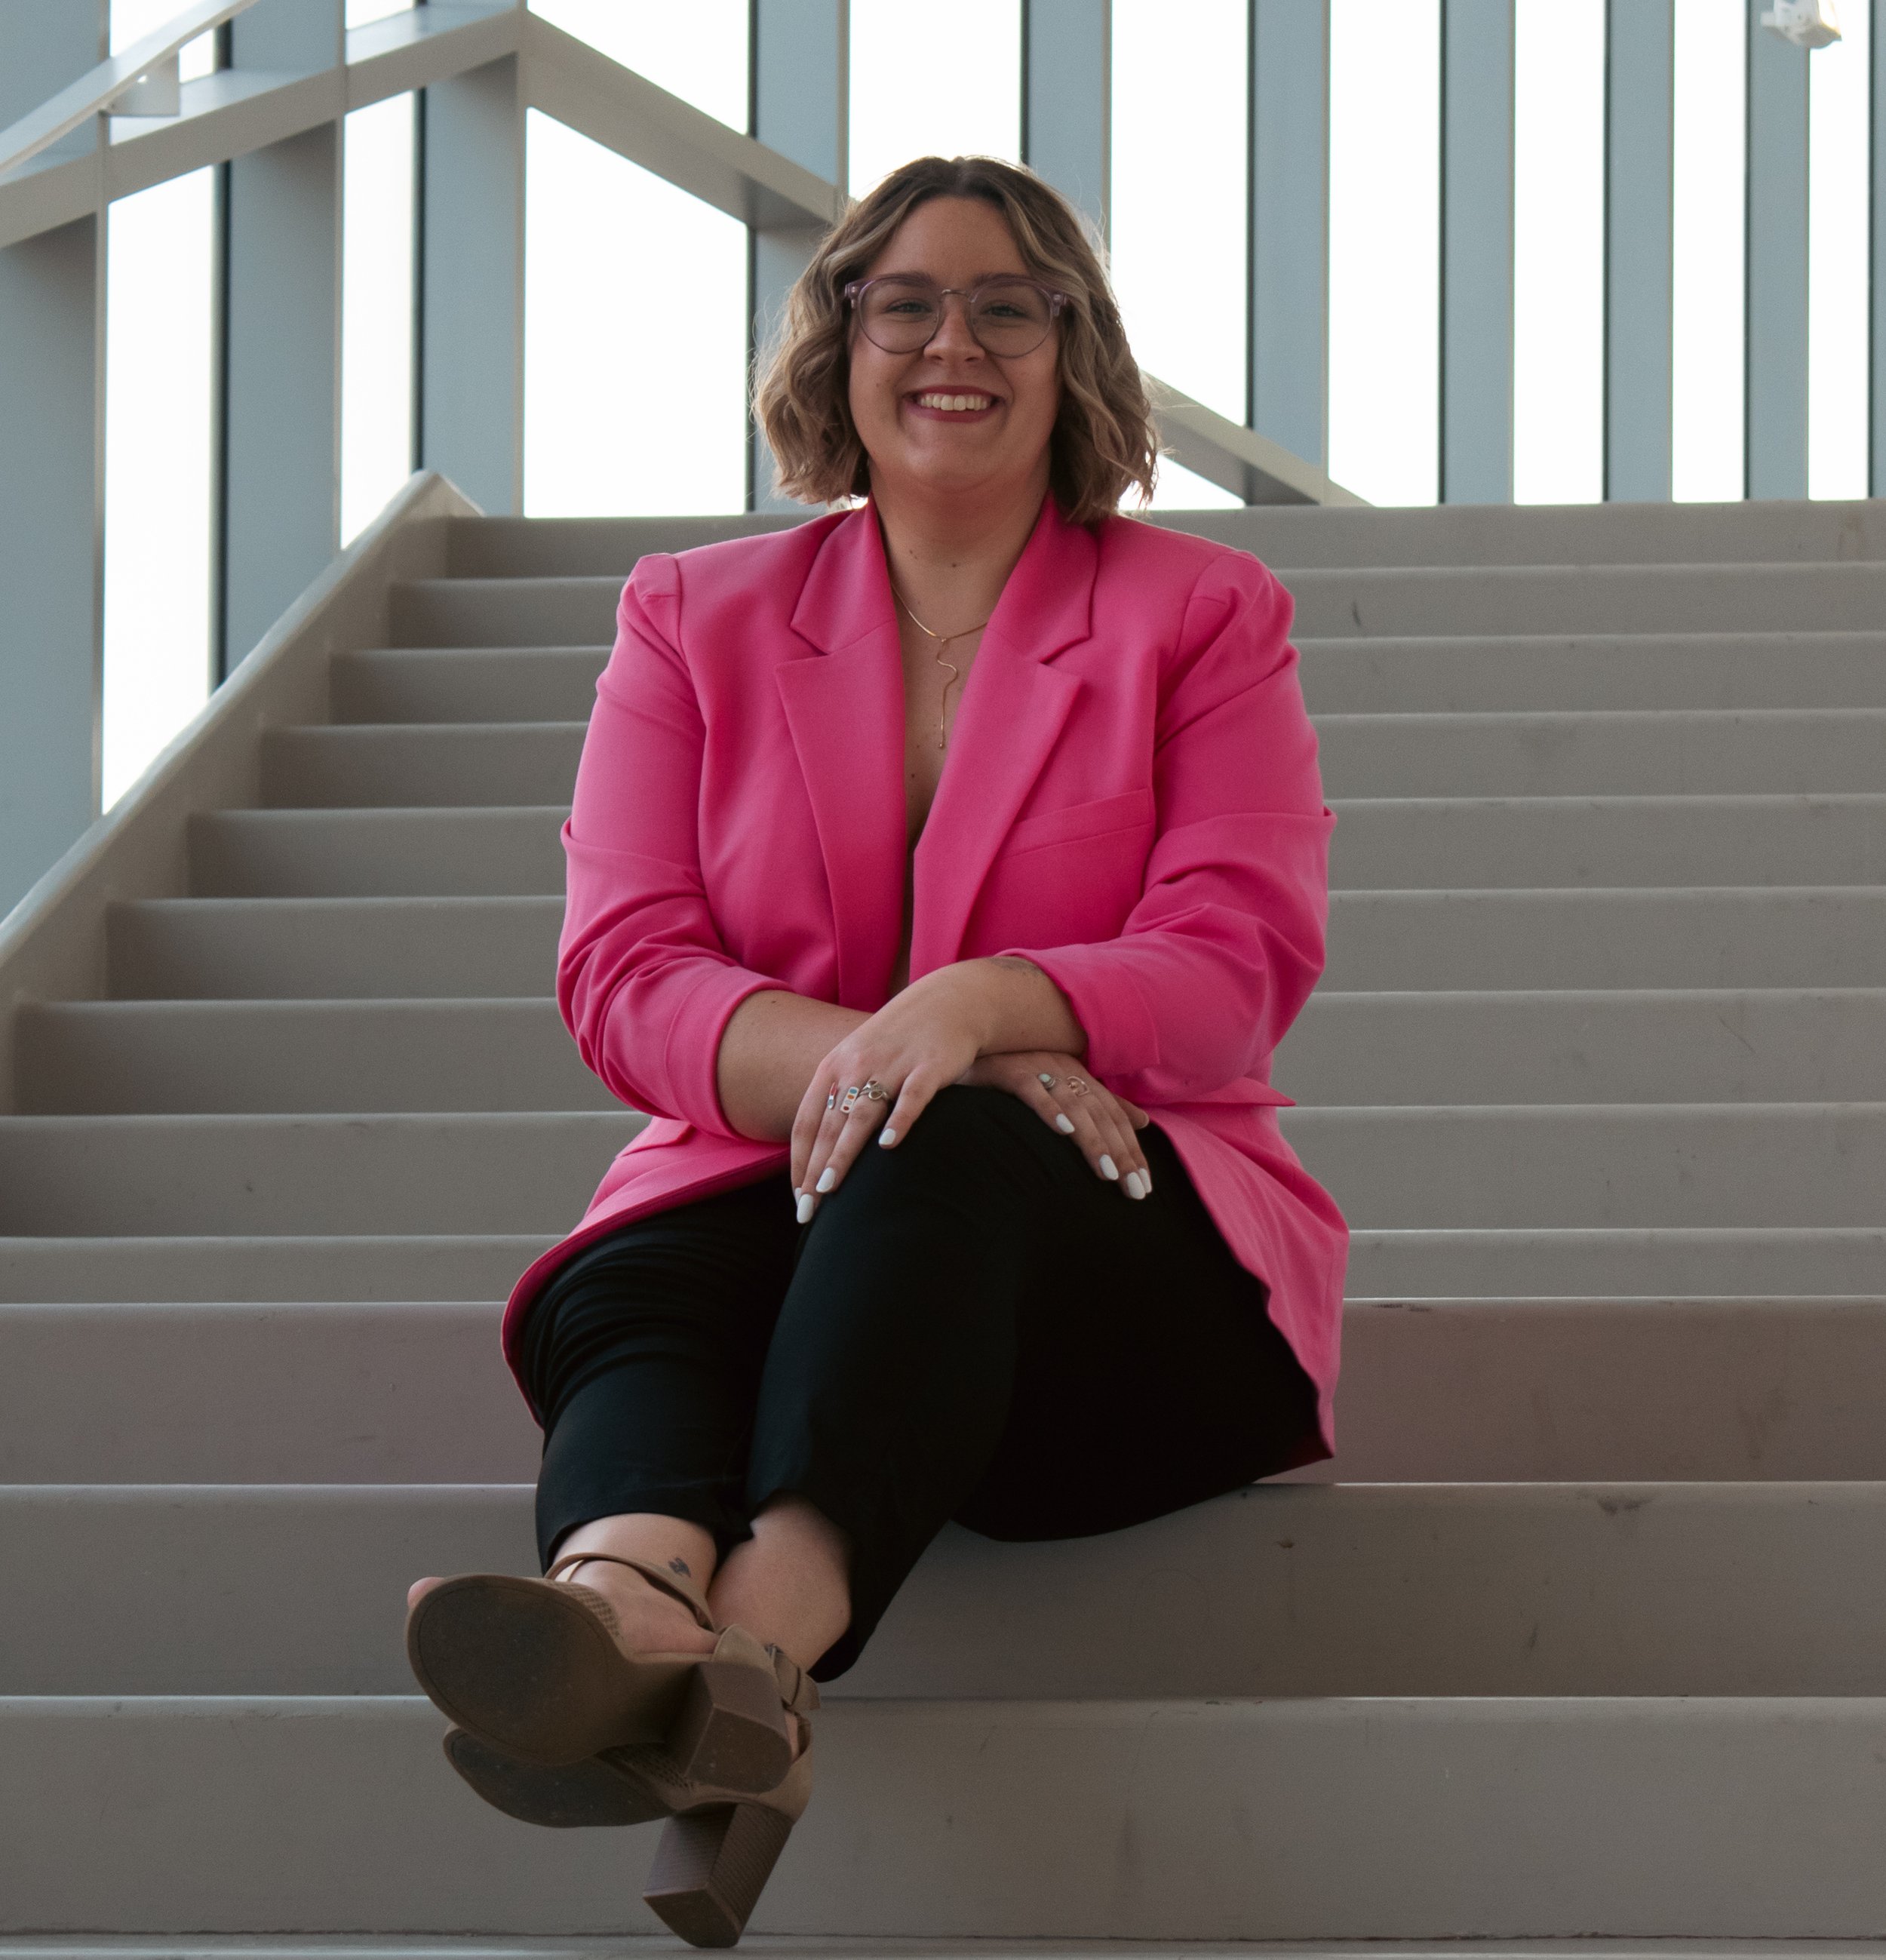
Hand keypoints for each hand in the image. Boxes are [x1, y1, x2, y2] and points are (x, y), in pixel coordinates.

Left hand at [789, 973, 985, 1218]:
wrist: (947, 1002)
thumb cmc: (898, 1042)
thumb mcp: (858, 1062)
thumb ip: (838, 1099)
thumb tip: (818, 1151)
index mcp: (834, 1067)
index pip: (806, 1121)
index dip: (799, 1161)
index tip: (799, 1197)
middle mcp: (857, 1065)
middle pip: (828, 1125)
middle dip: (815, 1170)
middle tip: (808, 1211)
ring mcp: (892, 1065)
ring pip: (861, 1115)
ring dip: (844, 1153)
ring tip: (831, 1188)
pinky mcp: (929, 1065)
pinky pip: (912, 1097)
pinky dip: (900, 1121)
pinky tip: (890, 1146)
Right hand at [955, 1050, 1153, 1198]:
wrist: (964, 1044)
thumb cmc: (1011, 1073)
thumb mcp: (1061, 1086)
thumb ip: (1101, 1104)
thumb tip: (1144, 1121)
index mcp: (1078, 1075)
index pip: (1113, 1116)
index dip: (1132, 1150)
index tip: (1144, 1186)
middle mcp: (1064, 1070)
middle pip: (1101, 1115)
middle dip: (1122, 1153)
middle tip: (1135, 1191)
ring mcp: (1038, 1068)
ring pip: (1074, 1107)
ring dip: (1093, 1141)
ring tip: (1109, 1174)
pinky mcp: (1009, 1070)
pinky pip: (1032, 1091)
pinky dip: (1050, 1110)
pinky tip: (1064, 1133)